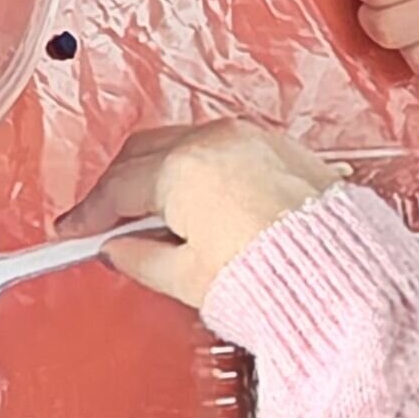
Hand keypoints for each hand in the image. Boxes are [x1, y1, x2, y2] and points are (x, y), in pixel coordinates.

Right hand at [57, 119, 348, 309]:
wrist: (346, 276)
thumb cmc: (270, 278)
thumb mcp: (190, 280)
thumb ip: (142, 260)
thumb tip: (118, 251)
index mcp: (181, 170)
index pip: (117, 189)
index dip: (89, 214)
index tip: (72, 232)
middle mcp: (213, 142)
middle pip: (144, 153)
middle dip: (118, 184)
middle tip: (104, 219)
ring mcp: (250, 138)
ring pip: (183, 142)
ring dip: (158, 170)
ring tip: (151, 211)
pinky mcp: (281, 146)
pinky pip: (223, 145)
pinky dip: (198, 165)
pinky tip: (198, 196)